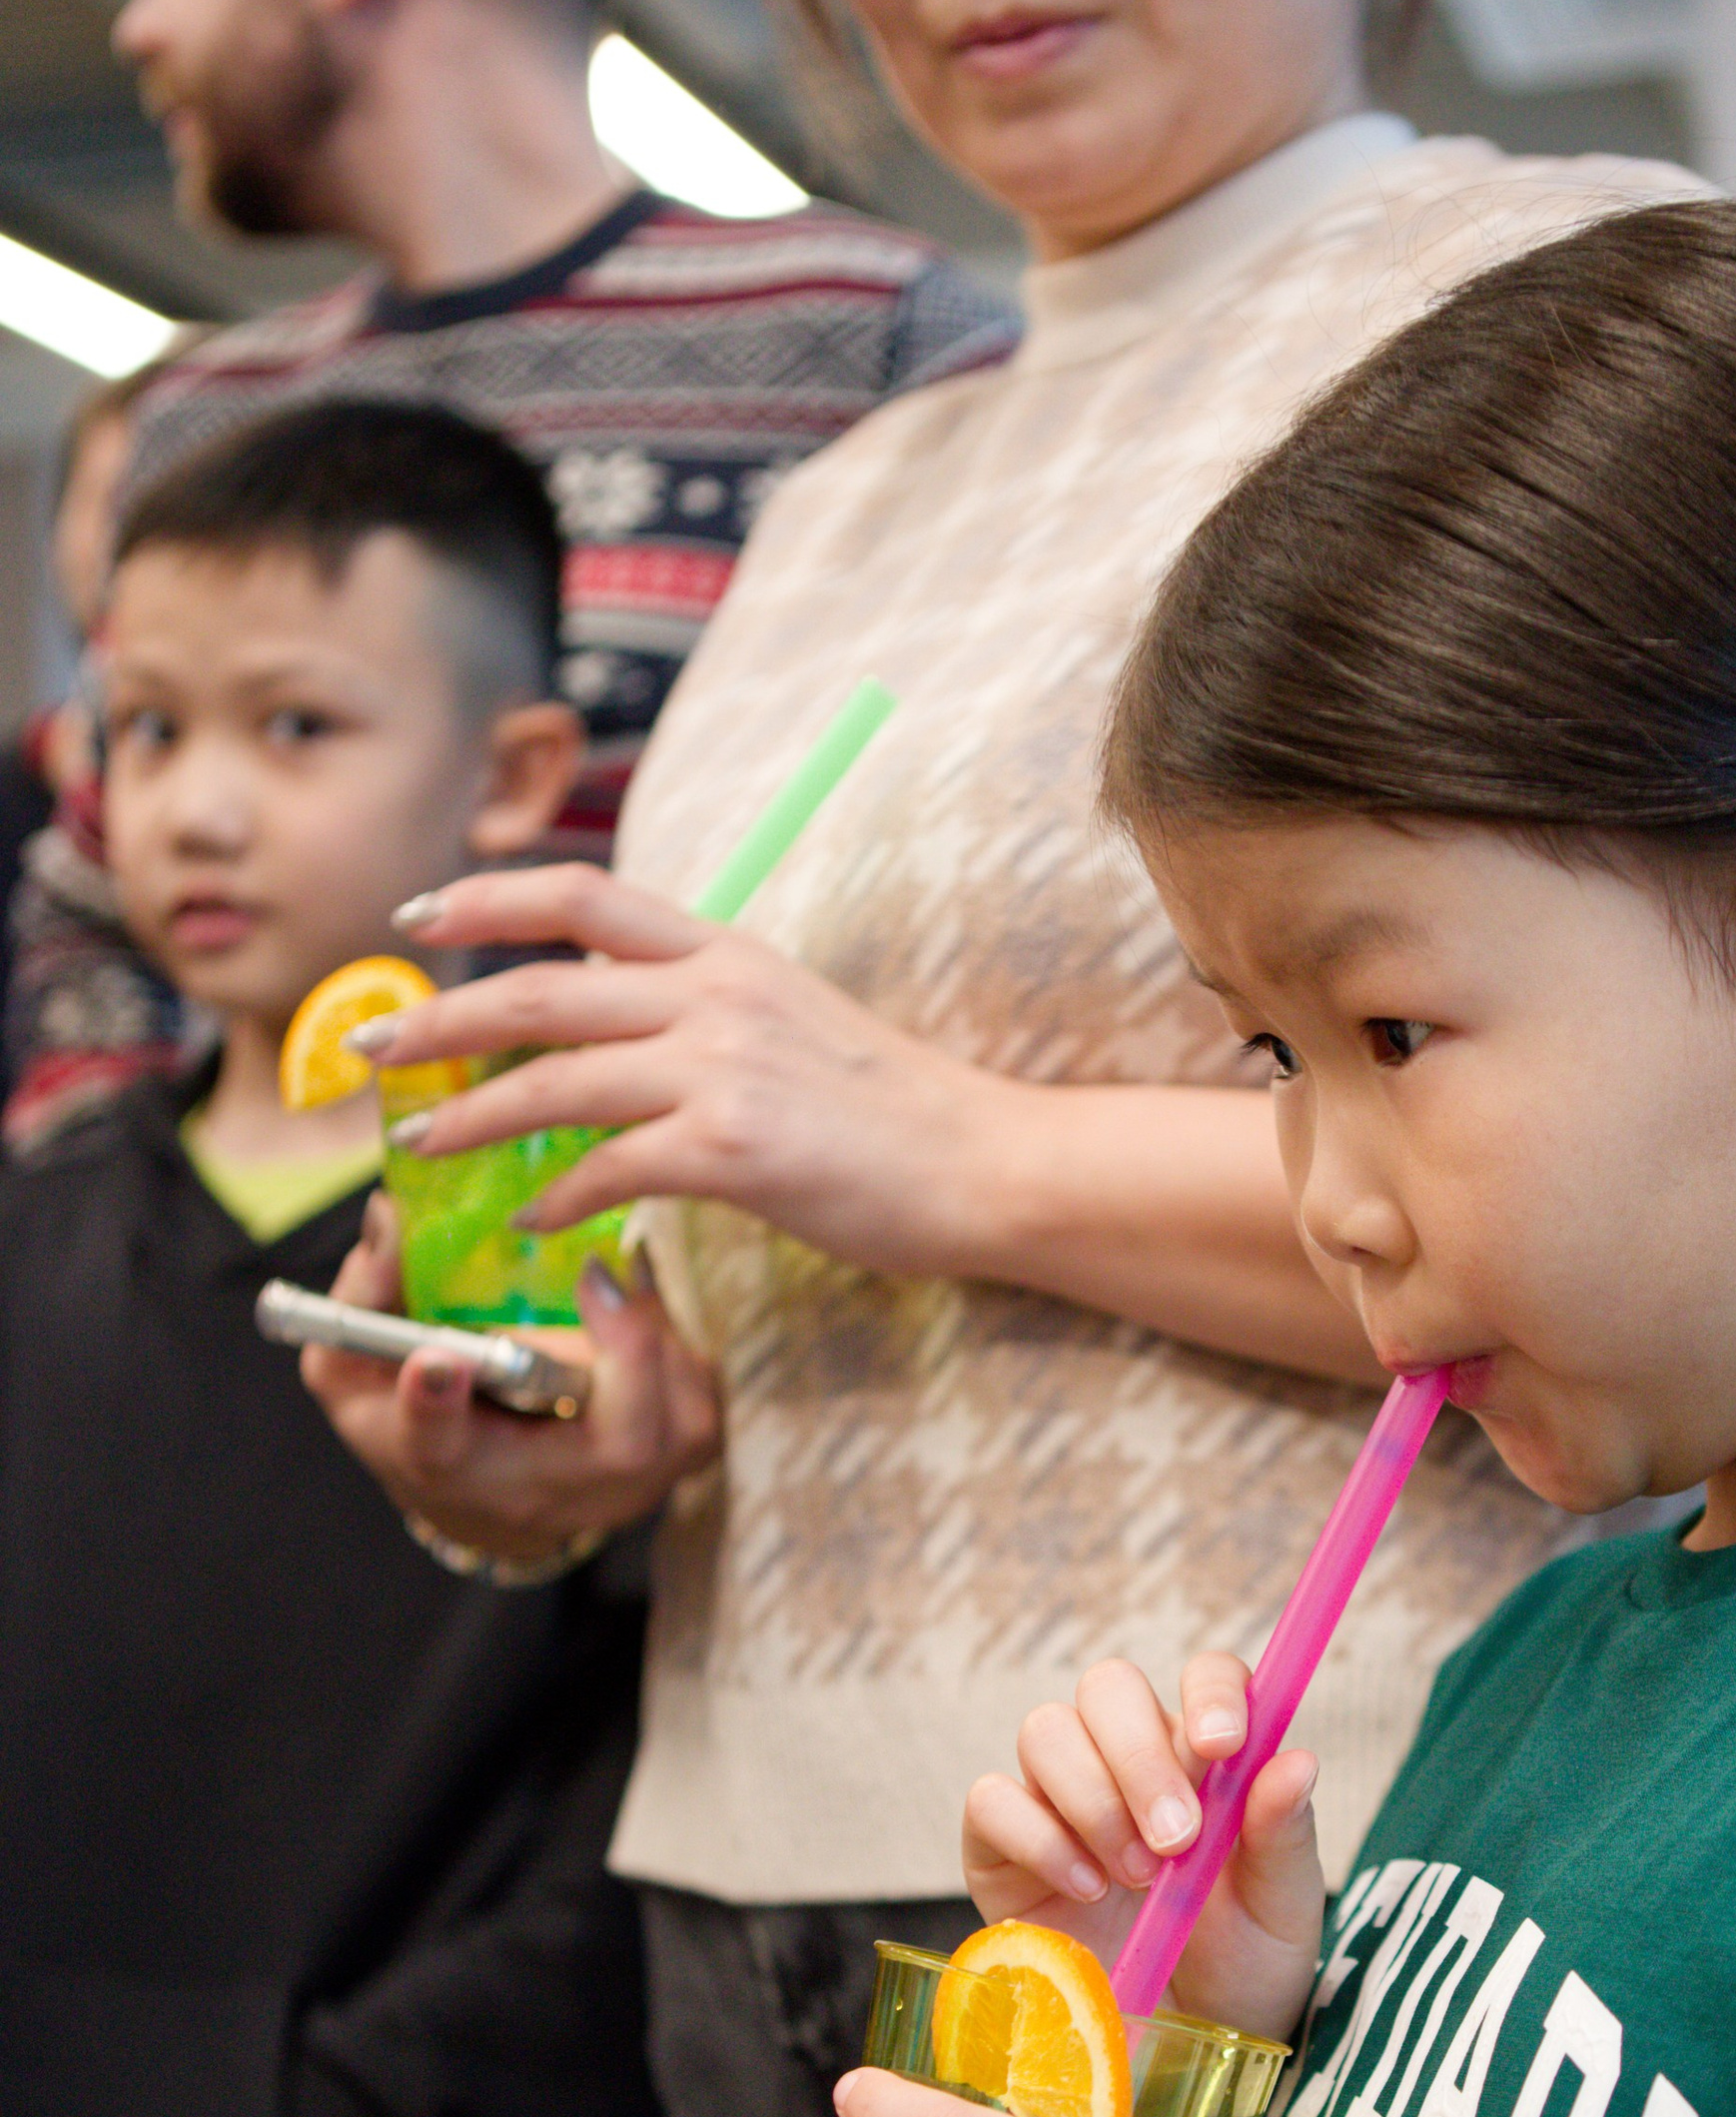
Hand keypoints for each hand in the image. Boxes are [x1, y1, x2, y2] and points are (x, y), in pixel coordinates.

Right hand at [300, 1193, 722, 1562]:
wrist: (486, 1502)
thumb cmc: (412, 1420)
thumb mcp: (355, 1367)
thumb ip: (362, 1299)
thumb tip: (391, 1218)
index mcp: (442, 1463)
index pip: (436, 1444)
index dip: (434, 1404)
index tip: (437, 1359)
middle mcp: (541, 1494)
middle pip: (617, 1447)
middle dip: (624, 1352)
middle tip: (594, 1274)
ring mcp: (617, 1492)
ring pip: (676, 1424)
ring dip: (654, 1340)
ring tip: (608, 1285)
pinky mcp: (667, 1469)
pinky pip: (697, 1404)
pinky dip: (675, 1347)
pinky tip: (633, 1313)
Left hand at [361, 863, 1022, 1269]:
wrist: (986, 1161)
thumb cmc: (895, 1109)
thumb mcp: (792, 1019)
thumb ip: (704, 1009)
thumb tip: (615, 1024)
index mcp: (726, 952)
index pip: (582, 897)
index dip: (488, 896)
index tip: (418, 915)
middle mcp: (715, 994)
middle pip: (537, 988)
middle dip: (437, 1018)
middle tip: (370, 1044)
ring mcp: (722, 1069)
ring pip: (551, 1081)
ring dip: (467, 1117)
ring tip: (416, 1145)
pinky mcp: (734, 1150)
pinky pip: (605, 1171)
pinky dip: (552, 1198)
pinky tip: (527, 1220)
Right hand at [962, 1651, 1326, 2044]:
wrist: (1177, 2053)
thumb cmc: (1238, 1969)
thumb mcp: (1280, 1911)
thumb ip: (1284, 1835)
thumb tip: (1298, 1759)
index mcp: (1207, 1757)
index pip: (1204, 1676)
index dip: (1210, 1691)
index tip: (1222, 1744)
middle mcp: (1128, 1760)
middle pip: (1109, 1686)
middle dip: (1140, 1755)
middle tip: (1175, 1839)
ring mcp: (1058, 1798)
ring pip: (1047, 1730)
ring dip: (1094, 1799)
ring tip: (1135, 1878)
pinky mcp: (1002, 1847)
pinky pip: (992, 1800)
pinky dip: (1037, 1837)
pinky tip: (1085, 1889)